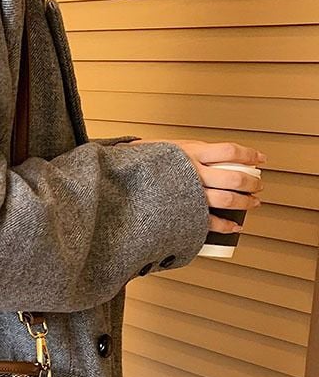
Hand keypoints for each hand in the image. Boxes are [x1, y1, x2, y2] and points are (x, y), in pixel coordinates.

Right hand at [116, 139, 265, 234]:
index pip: (230, 151)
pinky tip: (234, 226)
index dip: (249, 155)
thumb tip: (179, 151)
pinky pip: (211, 221)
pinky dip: (226, 225)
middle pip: (235, 177)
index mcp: (189, 152)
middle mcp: (193, 172)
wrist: (115, 186)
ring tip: (252, 204)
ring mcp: (190, 194)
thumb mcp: (153, 150)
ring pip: (228, 199)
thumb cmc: (132, 168)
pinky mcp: (184, 214)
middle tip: (258, 186)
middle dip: (252, 183)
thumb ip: (171, 152)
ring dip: (245, 203)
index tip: (259, 158)